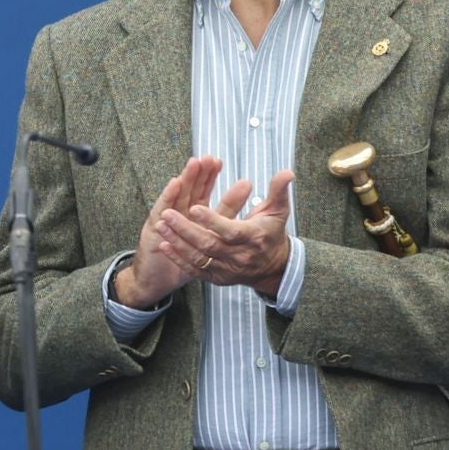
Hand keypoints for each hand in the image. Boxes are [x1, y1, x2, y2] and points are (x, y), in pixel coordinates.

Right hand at [115, 157, 222, 307]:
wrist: (156, 279)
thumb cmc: (184, 260)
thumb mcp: (208, 241)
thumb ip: (225, 218)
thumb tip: (244, 199)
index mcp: (190, 215)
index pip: (202, 192)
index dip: (210, 177)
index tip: (218, 162)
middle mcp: (178, 214)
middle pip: (190, 188)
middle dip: (201, 173)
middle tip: (210, 157)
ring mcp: (164, 220)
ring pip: (178, 196)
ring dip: (187, 179)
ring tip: (196, 163)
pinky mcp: (153, 230)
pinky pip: (161, 210)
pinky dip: (168, 196)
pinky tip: (175, 183)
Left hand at [153, 170, 294, 296]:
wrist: (273, 267)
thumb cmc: (272, 233)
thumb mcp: (279, 211)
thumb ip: (279, 190)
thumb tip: (287, 171)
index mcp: (253, 238)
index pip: (230, 231)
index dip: (212, 221)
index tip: (194, 207)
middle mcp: (239, 257)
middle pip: (209, 245)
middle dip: (186, 230)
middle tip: (167, 215)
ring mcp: (226, 269)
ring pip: (198, 258)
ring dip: (177, 242)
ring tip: (161, 225)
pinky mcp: (217, 278)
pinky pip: (194, 270)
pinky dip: (178, 258)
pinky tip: (164, 245)